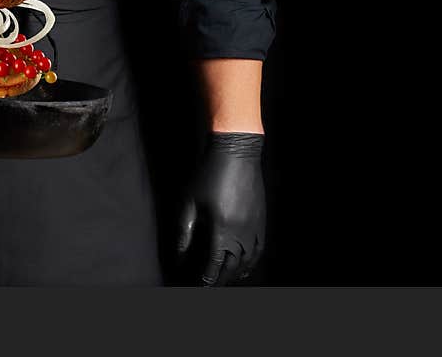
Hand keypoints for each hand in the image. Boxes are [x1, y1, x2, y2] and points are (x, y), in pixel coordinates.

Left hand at [178, 132, 265, 285]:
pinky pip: (259, 250)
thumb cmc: (208, 175)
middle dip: (220, 279)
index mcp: (221, 230)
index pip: (213, 264)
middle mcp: (241, 234)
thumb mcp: (189, 202)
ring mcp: (254, 228)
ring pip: (248, 262)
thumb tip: (180, 256)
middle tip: (210, 285)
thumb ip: (184, 232)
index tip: (200, 286)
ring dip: (236, 274)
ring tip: (226, 279)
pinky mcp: (261, 221)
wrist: (236, 154)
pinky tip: (245, 265)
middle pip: (231, 267)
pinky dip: (252, 262)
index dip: (206, 278)